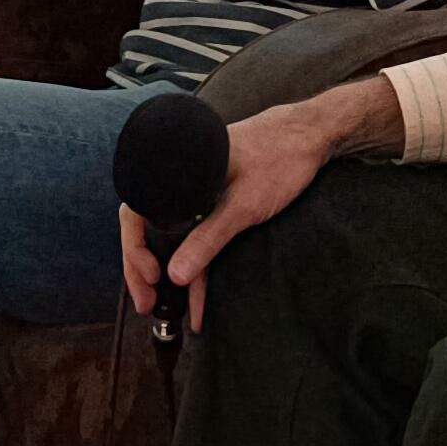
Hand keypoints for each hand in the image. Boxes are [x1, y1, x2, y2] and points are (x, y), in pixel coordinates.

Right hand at [118, 79, 399, 323]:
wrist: (310, 138)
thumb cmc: (278, 158)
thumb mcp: (243, 205)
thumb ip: (209, 238)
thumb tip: (175, 275)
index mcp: (175, 172)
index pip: (136, 214)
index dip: (135, 250)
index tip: (150, 277)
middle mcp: (179, 183)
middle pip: (147, 230)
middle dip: (145, 271)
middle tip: (148, 304)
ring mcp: (196, 194)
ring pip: (171, 239)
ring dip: (169, 273)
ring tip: (164, 308)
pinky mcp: (214, 203)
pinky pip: (195, 237)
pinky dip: (195, 264)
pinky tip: (196, 297)